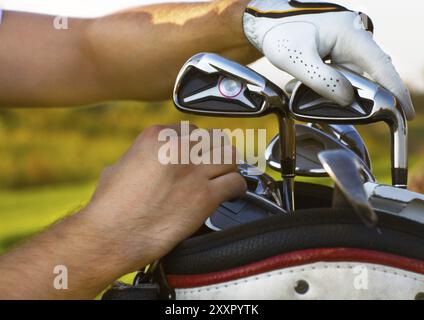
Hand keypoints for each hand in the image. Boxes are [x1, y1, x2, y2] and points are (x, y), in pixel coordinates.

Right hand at [85, 125, 245, 271]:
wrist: (112, 235)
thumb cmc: (110, 206)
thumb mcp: (118, 167)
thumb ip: (139, 157)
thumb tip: (144, 162)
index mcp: (156, 137)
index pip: (191, 130)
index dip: (196, 144)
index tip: (197, 155)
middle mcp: (178, 148)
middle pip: (214, 139)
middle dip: (215, 152)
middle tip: (213, 164)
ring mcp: (194, 171)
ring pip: (230, 156)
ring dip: (229, 166)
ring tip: (225, 175)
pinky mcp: (205, 195)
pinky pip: (235, 182)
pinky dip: (237, 188)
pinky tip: (232, 193)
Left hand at [243, 0, 414, 119]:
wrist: (266, 20)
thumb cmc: (280, 32)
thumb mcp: (297, 59)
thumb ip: (322, 81)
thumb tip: (348, 99)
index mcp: (352, 35)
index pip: (382, 67)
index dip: (396, 92)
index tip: (405, 113)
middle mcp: (355, 39)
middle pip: (367, 76)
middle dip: (355, 97)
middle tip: (336, 109)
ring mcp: (346, 45)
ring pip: (352, 78)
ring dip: (334, 90)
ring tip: (303, 84)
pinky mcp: (337, 51)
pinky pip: (340, 73)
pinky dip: (328, 83)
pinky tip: (305, 82)